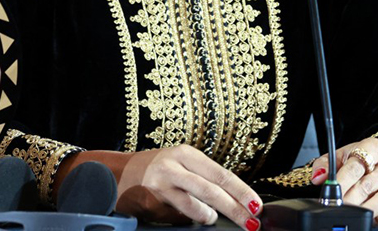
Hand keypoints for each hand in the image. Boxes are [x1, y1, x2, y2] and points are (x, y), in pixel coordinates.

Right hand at [116, 145, 262, 228]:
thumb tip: (236, 199)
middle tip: (251, 223)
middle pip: (212, 191)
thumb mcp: (181, 164)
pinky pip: (180, 217)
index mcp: (186, 154)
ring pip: (197, 208)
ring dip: (209, 216)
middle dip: (236, 210)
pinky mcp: (153, 204)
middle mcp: (174, 167)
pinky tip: (188, 215)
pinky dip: (190, 219)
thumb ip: (204, 177)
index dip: (241, 191)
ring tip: (210, 217)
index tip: (257, 205)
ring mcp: (162, 186)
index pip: (221, 174)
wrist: (120, 174)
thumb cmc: (157, 170)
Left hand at [309, 137, 377, 225]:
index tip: (331, 192)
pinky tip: (365, 216)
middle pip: (368, 184)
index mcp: (374, 147)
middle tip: (337, 206)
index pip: (356, 165)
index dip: (342, 181)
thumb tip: (318, 177)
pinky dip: (376, 217)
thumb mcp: (343, 155)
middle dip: (350, 198)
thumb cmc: (364, 161)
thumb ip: (326, 164)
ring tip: (349, 212)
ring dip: (364, 209)